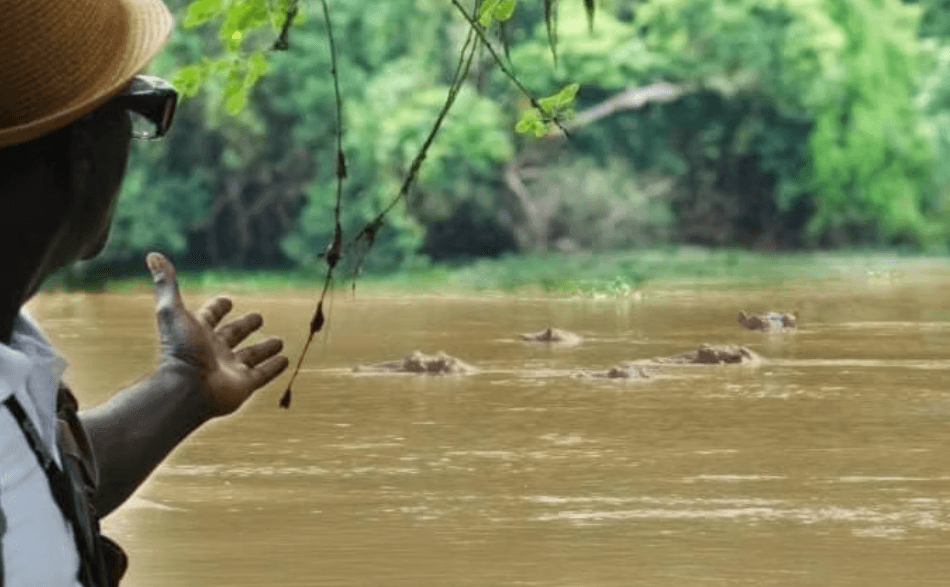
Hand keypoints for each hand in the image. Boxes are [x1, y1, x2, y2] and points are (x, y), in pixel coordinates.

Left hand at [146, 252, 288, 417]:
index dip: (218, 307)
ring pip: (251, 356)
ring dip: (265, 349)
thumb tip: (153, 255)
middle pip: (233, 335)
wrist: (187, 389)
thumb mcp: (172, 311)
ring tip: (279, 341)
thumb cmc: (179, 350)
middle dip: (245, 326)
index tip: (227, 301)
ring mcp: (230, 369)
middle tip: (258, 317)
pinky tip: (286, 360)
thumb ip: (166, 285)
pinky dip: (274, 368)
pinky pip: (263, 375)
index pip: (210, 316)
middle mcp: (214, 350)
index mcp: (198, 332)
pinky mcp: (244, 385)